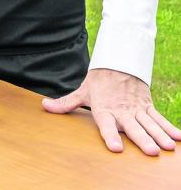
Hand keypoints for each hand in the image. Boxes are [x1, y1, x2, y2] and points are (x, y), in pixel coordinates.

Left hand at [42, 68, 180, 154]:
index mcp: (104, 108)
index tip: (117, 148)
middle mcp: (122, 110)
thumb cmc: (98, 81)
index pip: (106, 123)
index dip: (110, 135)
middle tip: (152, 151)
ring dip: (159, 135)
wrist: (116, 61)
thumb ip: (66, 103)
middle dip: (142, 138)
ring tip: (167, 147)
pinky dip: (170, 127)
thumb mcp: (82, 91)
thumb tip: (44, 106)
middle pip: (133, 126)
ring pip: (149, 123)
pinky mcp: (146, 105)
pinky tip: (178, 139)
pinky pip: (159, 117)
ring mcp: (136, 108)